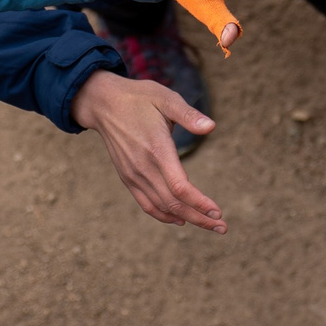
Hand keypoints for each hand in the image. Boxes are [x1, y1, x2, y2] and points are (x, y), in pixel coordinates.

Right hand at [73, 70, 224, 230]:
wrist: (103, 104)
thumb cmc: (139, 98)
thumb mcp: (165, 98)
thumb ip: (188, 115)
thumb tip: (211, 126)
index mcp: (157, 149)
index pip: (180, 187)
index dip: (200, 203)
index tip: (218, 213)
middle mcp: (144, 167)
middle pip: (174, 204)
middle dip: (200, 218)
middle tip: (223, 227)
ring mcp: (134, 175)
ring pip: (162, 208)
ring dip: (187, 219)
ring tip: (208, 225)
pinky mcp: (127, 177)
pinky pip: (146, 204)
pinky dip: (164, 215)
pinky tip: (180, 220)